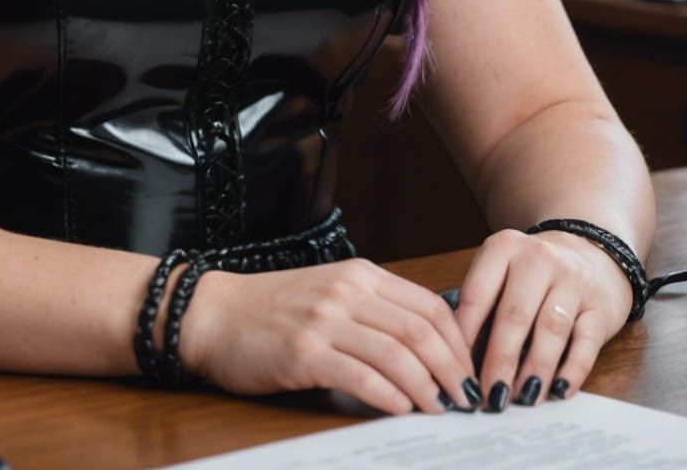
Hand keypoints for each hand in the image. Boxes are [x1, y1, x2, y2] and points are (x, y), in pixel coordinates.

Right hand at [180, 257, 481, 413]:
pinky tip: (402, 409)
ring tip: (441, 410)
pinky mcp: (304, 352)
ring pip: (398, 353)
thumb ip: (373, 312)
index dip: (460, 343)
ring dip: (429, 388)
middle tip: (470, 400)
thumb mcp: (330, 296)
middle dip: (454, 370)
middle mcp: (345, 291)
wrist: (213, 314)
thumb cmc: (272, 311)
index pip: (429, 305)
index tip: (473, 373)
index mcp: (358, 276)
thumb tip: (430, 351)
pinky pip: (362, 376)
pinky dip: (390, 396)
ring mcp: (324, 320)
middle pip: (421, 330)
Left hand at [453, 227, 634, 408]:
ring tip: (522, 399)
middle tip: (491, 396)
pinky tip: (559, 391)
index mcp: (503, 248)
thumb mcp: (501, 273)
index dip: (465, 336)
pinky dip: (572, 370)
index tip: (458, 369)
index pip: (477, 295)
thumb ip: (483, 306)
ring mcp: (572, 281)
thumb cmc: (531, 274)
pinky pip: (586, 343)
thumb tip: (462, 358)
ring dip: (535, 369)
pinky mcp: (600, 307)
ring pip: (551, 330)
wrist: (589, 253)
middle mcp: (537, 259)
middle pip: (514, 315)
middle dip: (500, 361)